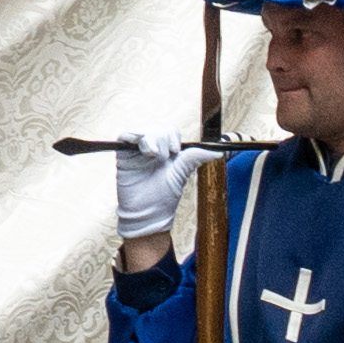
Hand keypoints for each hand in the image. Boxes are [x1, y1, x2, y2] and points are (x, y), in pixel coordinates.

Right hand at [110, 129, 198, 243]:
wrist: (148, 214)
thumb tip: (220, 151)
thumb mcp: (181, 173)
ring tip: (153, 155)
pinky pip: (124, 136)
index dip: (173, 136)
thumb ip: (195, 158)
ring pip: (142, 130)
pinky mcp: (123, 155)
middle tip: (163, 156)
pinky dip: (132, 136)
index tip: (176, 151)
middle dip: (162, 138)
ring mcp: (137, 151)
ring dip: (151, 140)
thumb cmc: (164, 197)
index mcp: (166, 150)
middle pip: (156, 127)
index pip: (169, 130)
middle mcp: (152, 148)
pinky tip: (141, 148)